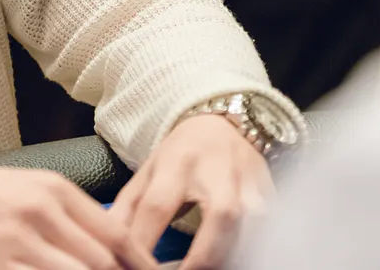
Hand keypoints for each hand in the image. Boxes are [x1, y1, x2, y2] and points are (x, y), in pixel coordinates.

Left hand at [110, 115, 272, 269]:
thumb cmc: (181, 154)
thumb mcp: (148, 170)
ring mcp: (252, 186)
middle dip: (202, 259)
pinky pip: (270, 235)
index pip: (158, 206)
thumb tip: (105, 240)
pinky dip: (252, 254)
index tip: (132, 267)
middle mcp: (220, 173)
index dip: (144, 241)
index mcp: (178, 163)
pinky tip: (231, 265)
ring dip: (229, 259)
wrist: (224, 125)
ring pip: (252, 230)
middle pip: (220, 218)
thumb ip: (128, 206)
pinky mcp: (274, 198)